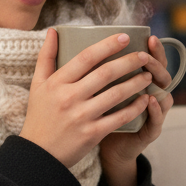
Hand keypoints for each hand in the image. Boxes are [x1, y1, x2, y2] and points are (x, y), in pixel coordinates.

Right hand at [20, 29, 157, 167]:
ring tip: (148, 76)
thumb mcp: (37, 85)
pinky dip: (134, 108)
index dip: (108, 45)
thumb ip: (46, 57)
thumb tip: (54, 31)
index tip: (125, 37)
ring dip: (136, 83)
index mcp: (58, 82)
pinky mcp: (92, 134)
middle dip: (129, 62)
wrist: (38, 154)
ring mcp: (82, 116)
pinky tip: (145, 100)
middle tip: (144, 56)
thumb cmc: (39, 116)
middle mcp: (70, 97)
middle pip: (106, 73)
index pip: (86, 57)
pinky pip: (119, 118)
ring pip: (116, 94)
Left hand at [99, 35, 174, 185]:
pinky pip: (157, 119)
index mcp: (138, 82)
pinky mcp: (150, 131)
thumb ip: (96, 71)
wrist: (107, 149)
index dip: (152, 49)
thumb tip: (78, 47)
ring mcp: (153, 113)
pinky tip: (148, 100)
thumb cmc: (101, 117)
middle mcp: (150, 94)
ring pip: (164, 95)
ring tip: (148, 74)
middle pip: (162, 73)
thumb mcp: (98, 92)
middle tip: (145, 54)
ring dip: (158, 83)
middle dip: (156, 62)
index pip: (151, 61)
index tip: (148, 36)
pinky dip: (155, 110)